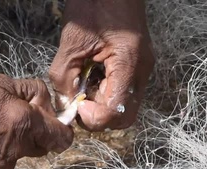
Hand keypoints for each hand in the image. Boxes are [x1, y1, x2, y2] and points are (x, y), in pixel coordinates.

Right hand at [0, 28, 71, 168]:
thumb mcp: (0, 82)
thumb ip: (33, 93)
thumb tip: (48, 104)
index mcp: (23, 124)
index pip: (63, 139)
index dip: (62, 128)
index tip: (55, 121)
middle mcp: (16, 150)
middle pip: (43, 146)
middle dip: (37, 132)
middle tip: (16, 114)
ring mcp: (0, 165)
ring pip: (22, 154)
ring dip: (17, 142)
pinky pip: (5, 162)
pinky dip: (1, 151)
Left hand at [49, 0, 154, 130]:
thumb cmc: (93, 5)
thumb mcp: (72, 41)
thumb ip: (64, 77)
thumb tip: (65, 104)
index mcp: (129, 63)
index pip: (117, 111)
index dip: (94, 117)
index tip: (77, 106)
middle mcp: (141, 71)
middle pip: (124, 115)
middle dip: (99, 118)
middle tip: (78, 104)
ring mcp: (142, 69)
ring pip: (125, 107)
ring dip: (101, 107)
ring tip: (83, 89)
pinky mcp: (136, 67)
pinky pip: (123, 92)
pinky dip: (105, 94)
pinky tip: (91, 80)